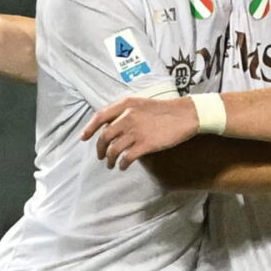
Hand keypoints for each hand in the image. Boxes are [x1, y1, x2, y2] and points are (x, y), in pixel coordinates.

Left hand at [82, 95, 198, 166]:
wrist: (185, 115)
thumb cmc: (164, 110)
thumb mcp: (141, 104)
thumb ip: (125, 112)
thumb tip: (111, 127)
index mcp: (126, 105)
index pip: (100, 117)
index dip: (90, 128)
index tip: (84, 138)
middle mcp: (127, 117)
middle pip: (104, 136)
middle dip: (99, 149)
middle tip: (100, 156)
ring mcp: (136, 131)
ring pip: (113, 149)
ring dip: (109, 160)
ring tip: (110, 165)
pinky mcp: (145, 144)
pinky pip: (126, 158)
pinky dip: (121, 164)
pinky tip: (122, 167)